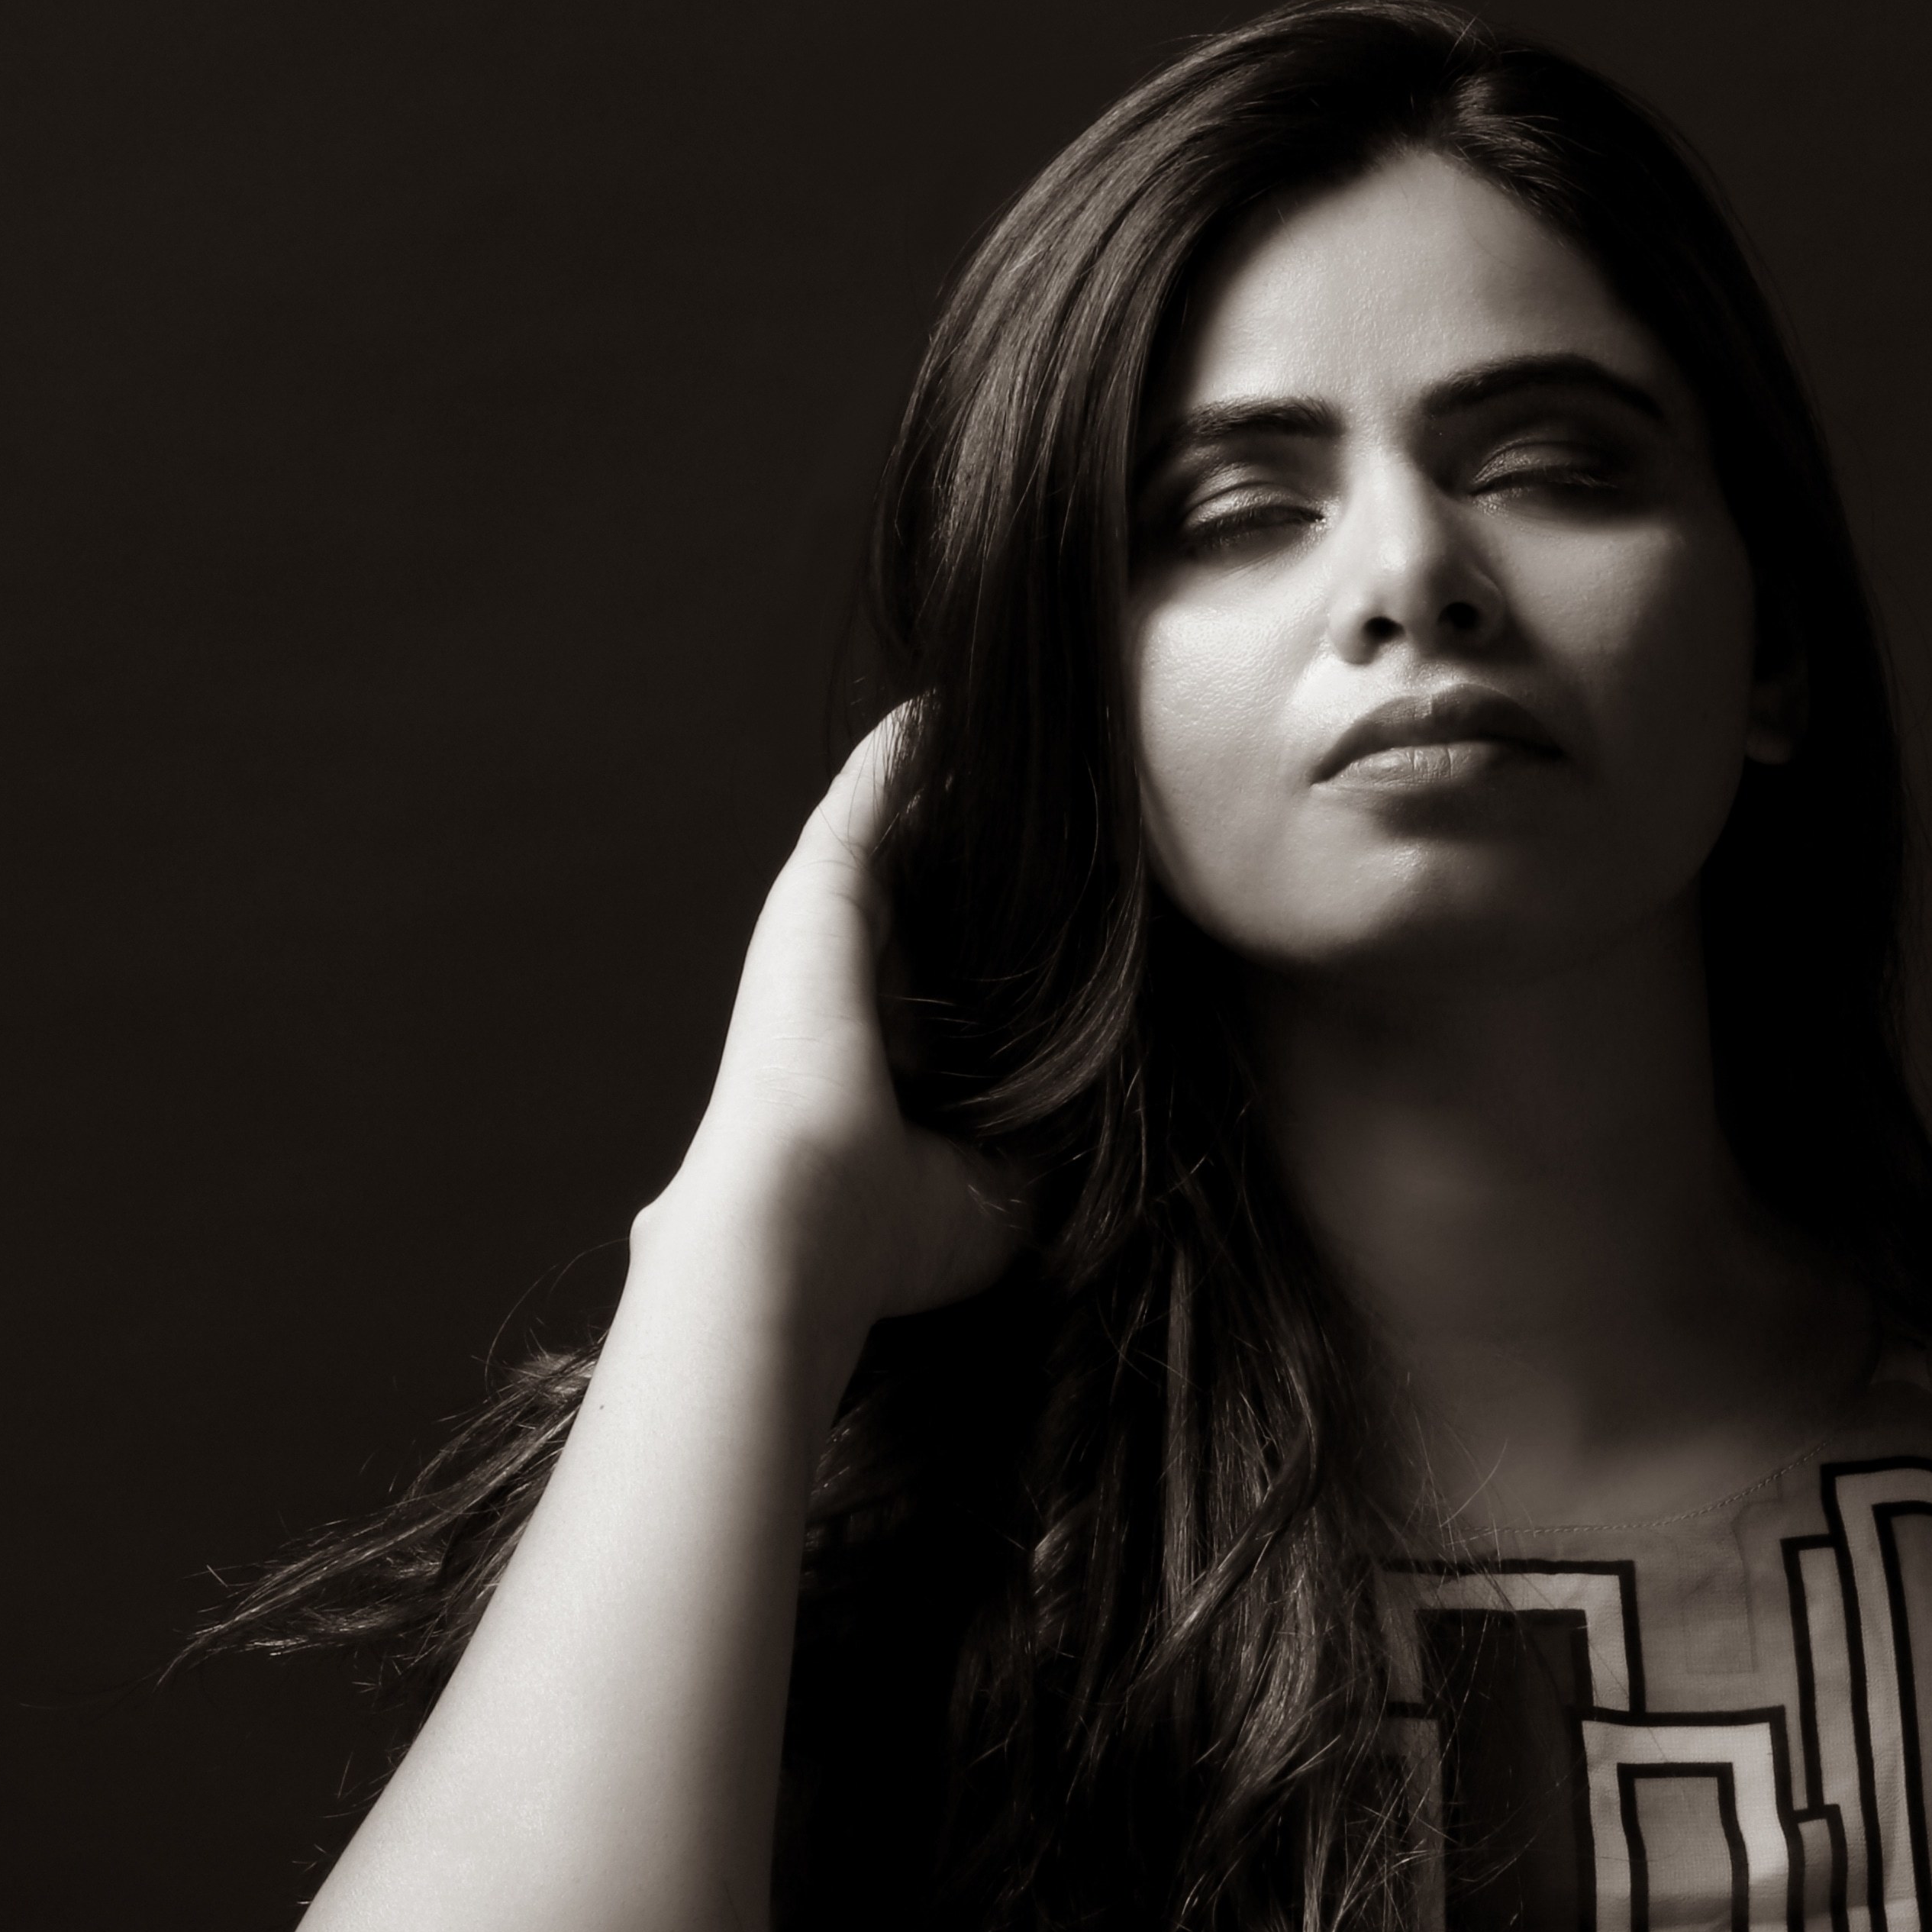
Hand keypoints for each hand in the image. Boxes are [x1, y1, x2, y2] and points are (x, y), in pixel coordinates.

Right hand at [652, 704, 1027, 1349]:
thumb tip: (1126, 1111)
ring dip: (959, 784)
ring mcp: (830, 930)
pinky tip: (957, 697)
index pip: (962, 976)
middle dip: (994, 847)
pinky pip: (874, 794)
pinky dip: (911, 748)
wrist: (805, 1224)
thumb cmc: (899, 1234)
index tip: (1086, 901)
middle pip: (937, 889)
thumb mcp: (1010, 1190)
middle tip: (1070, 791)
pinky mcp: (820, 889)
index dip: (1016, 937)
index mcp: (895, 1058)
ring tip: (1026, 726)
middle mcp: (856, 986)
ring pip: (904, 830)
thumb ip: (1057, 1141)